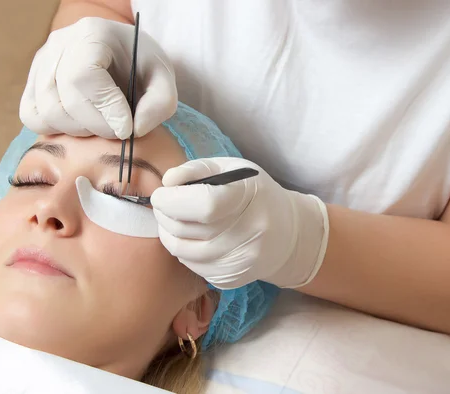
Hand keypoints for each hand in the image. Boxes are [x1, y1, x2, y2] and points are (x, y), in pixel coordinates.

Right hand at [20, 17, 177, 138]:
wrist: (124, 56)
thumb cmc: (142, 66)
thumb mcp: (163, 80)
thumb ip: (158, 104)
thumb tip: (134, 130)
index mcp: (91, 34)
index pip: (83, 77)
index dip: (105, 110)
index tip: (127, 128)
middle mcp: (59, 45)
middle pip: (61, 101)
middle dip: (95, 126)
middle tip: (119, 130)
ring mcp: (41, 64)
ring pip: (45, 113)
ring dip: (78, 131)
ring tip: (102, 125)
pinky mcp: (33, 84)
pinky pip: (32, 117)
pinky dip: (56, 130)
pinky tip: (81, 124)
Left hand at [150, 158, 329, 288]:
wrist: (287, 235)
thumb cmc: (255, 195)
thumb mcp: (232, 169)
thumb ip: (196, 170)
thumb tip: (167, 182)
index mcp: (248, 200)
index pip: (202, 205)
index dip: (172, 201)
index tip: (161, 194)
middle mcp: (247, 234)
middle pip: (185, 229)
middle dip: (164, 215)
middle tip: (164, 205)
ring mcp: (239, 261)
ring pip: (182, 251)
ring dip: (168, 233)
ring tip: (174, 220)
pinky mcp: (231, 279)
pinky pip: (191, 266)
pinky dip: (184, 250)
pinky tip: (194, 238)